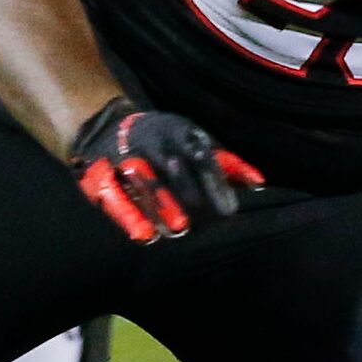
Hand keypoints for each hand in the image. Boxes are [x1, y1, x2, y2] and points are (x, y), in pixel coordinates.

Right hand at [67, 96, 262, 243]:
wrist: (109, 125)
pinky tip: (143, 236)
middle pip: (171, 170)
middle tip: (198, 224)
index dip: (214, 183)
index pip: (200, 156)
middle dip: (185, 195)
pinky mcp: (102, 172)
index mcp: (179, 132)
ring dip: (158, 204)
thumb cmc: (166, 140)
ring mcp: (126, 155)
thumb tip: (259, 184)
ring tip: (174, 230)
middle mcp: (153, 141)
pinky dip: (127, 215)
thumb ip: (226, 163)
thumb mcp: (195, 141)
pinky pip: (113, 194)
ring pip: (142, 180)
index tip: (229, 211)